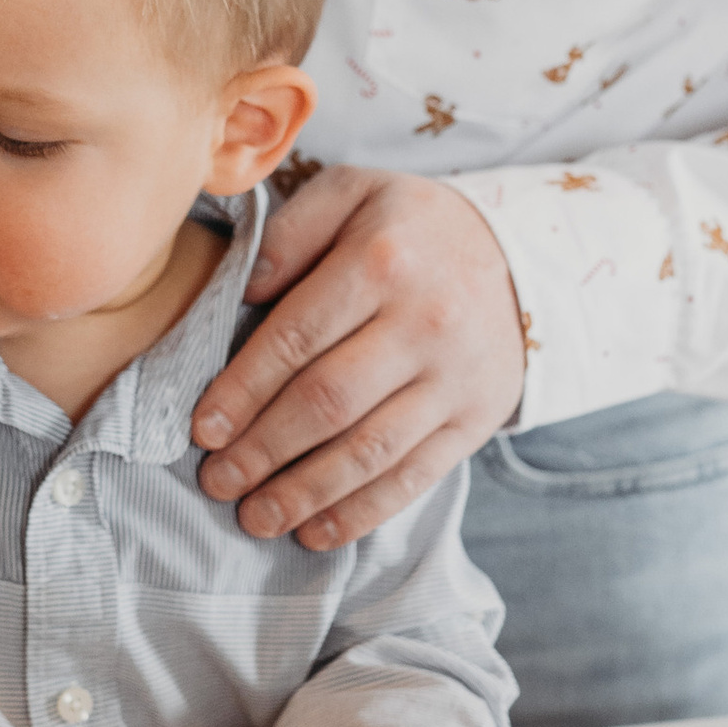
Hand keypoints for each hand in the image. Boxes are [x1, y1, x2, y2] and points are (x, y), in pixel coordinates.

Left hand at [192, 170, 524, 546]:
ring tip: (254, 517)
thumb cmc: (411, 229)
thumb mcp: (354, 194)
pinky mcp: (476, 420)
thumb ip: (291, 231)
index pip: (297, 337)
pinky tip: (315, 532)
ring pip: (369, 451)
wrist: (525, 260)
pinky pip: (414, 477)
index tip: (202, 430)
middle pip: (328, 402)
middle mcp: (424, 322)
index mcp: (382, 260)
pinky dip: (361, 512)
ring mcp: (454, 378)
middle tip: (215, 482)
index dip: (243, 390)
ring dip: (304, 493)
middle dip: (263, 450)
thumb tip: (241, 293)